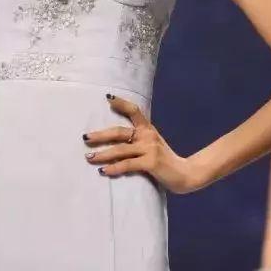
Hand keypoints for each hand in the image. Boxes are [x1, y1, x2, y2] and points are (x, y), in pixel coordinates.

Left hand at [83, 94, 206, 193]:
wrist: (186, 174)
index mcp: (148, 129)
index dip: (121, 103)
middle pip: (119, 132)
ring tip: (89, 158)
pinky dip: (114, 168)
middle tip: (85, 138)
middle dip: (100, 135)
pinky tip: (104, 171)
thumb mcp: (152, 145)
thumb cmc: (164, 161)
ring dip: (102, 154)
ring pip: (120, 150)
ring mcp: (150, 148)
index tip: (107, 97)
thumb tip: (112, 143)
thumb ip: (138, 140)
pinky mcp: (150, 162)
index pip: (134, 111)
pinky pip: (127, 165)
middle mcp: (148, 136)